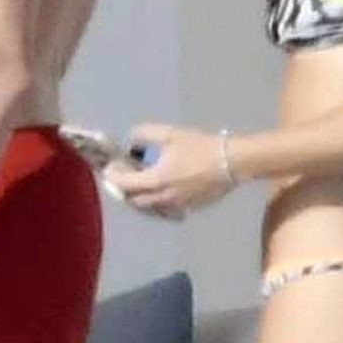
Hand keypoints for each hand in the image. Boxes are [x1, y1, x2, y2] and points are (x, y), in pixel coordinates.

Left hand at [104, 123, 234, 218]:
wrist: (231, 162)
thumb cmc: (200, 147)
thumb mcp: (169, 134)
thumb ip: (144, 134)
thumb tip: (131, 140)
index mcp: (155, 181)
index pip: (124, 184)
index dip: (113, 176)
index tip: (110, 167)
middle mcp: (162, 199)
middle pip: (133, 200)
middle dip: (123, 189)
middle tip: (123, 174)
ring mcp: (175, 206)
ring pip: (148, 207)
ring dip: (139, 196)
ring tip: (140, 181)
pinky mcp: (188, 208)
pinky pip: (164, 208)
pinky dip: (155, 200)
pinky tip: (159, 187)